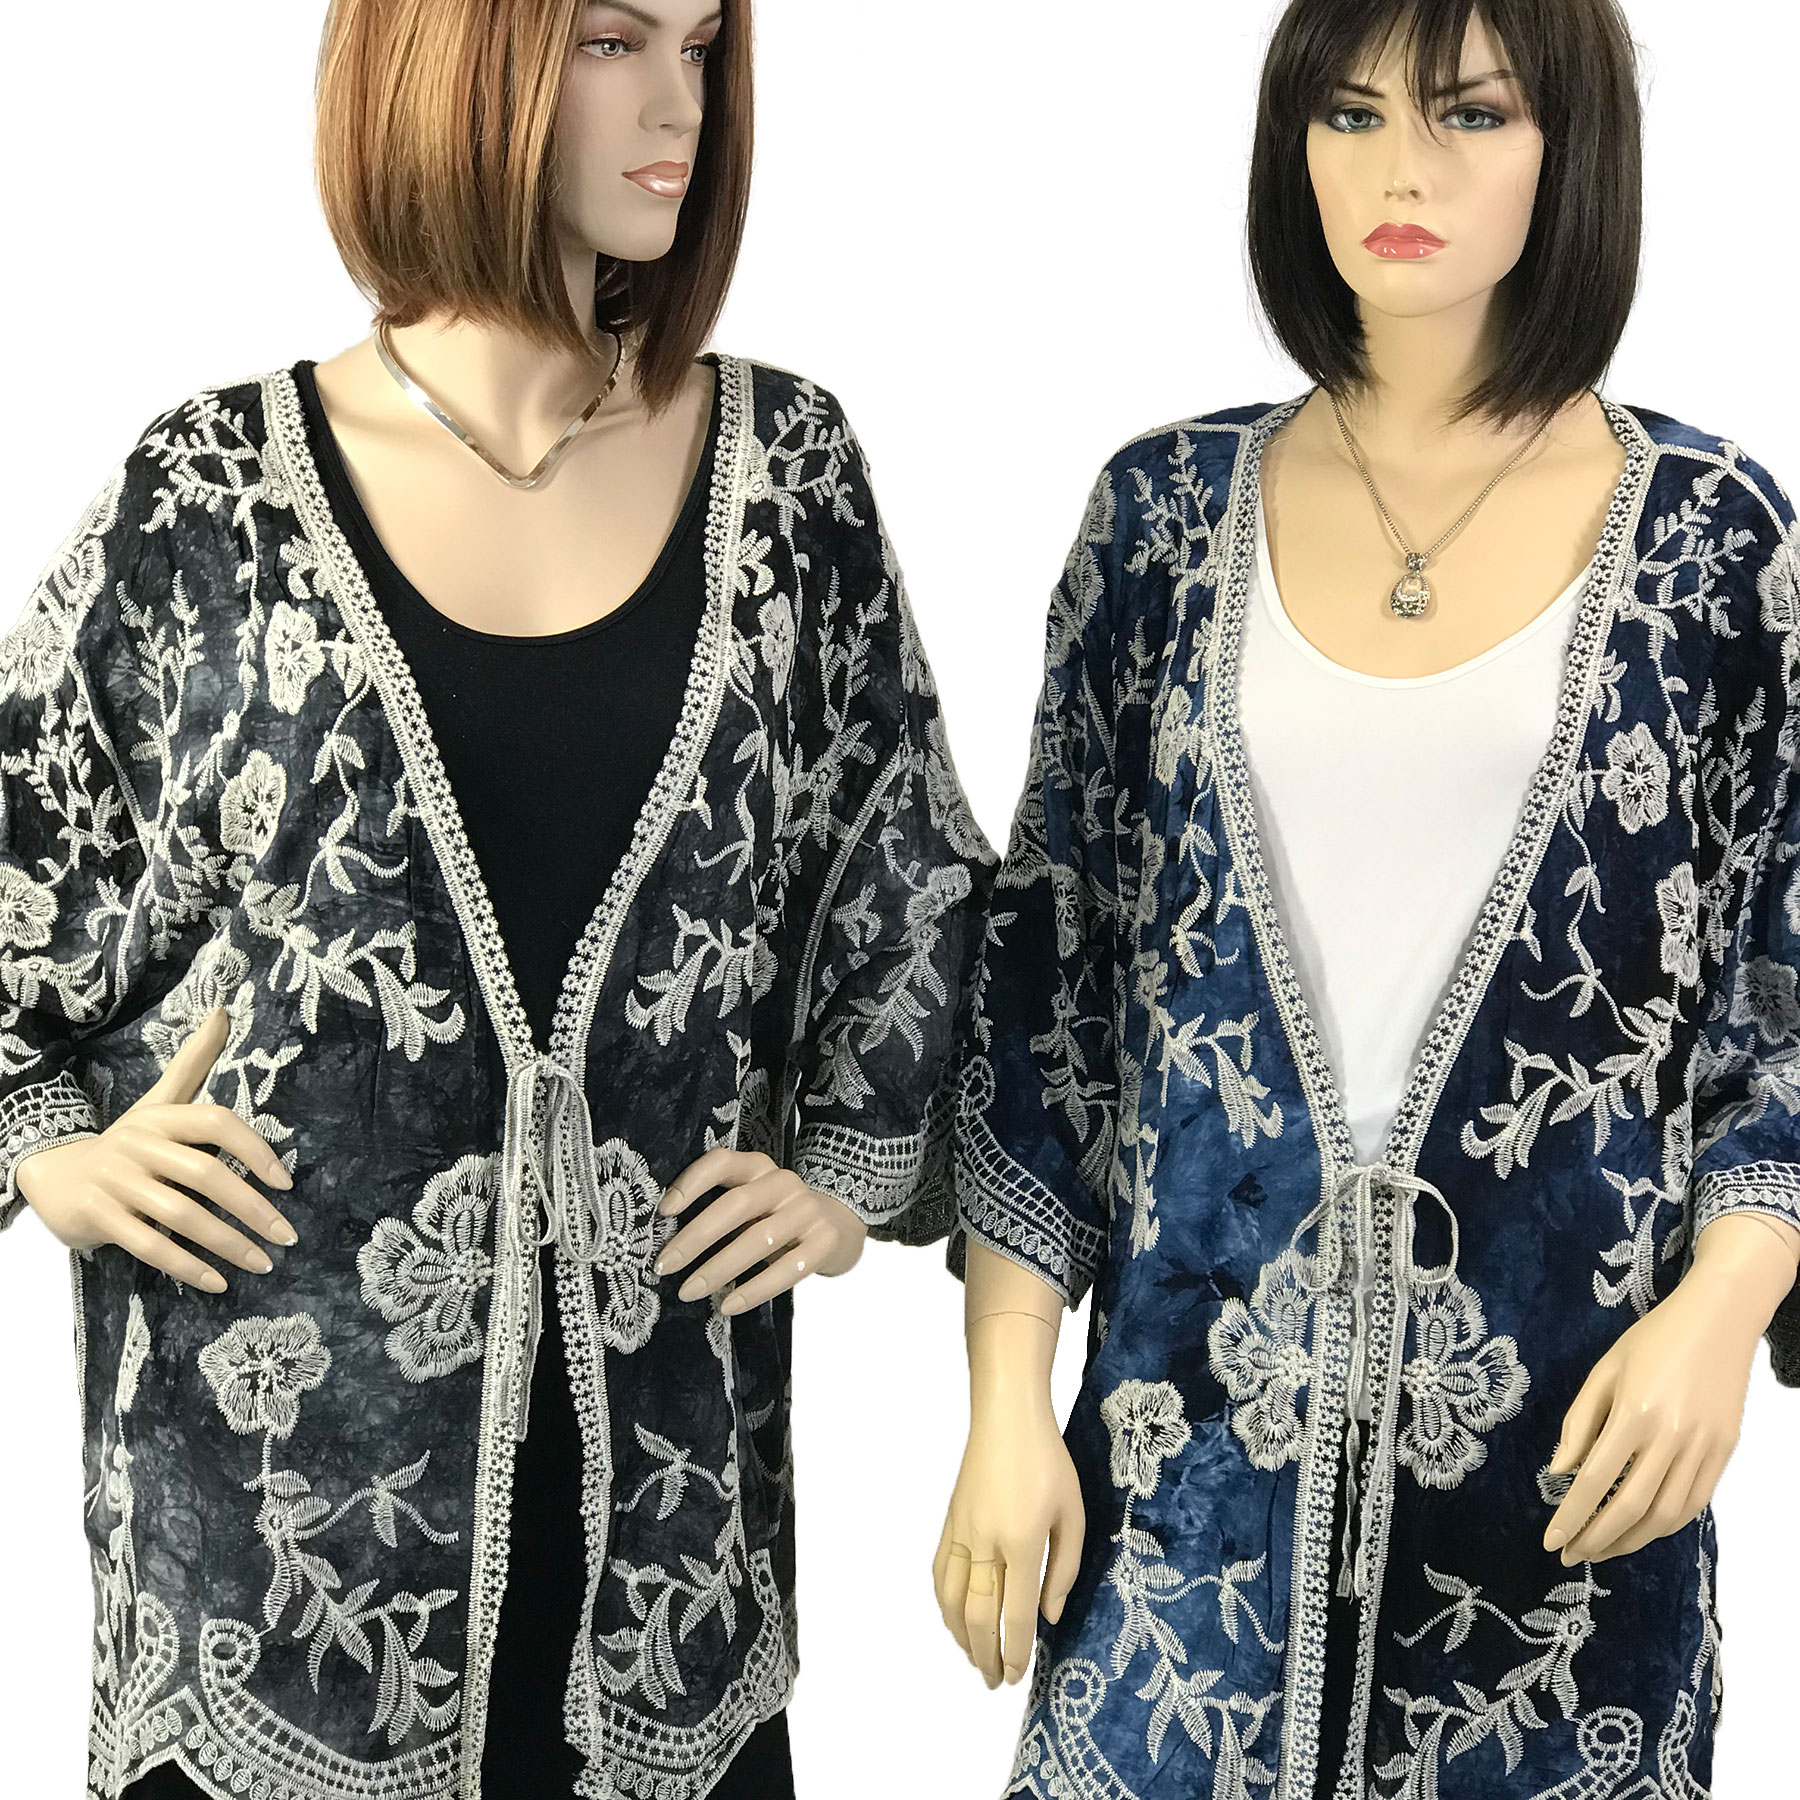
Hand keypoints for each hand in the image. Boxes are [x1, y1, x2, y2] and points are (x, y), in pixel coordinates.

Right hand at [16, 1006, 296, 1292]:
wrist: (54, 1174)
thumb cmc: (129, 1143)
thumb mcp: (158, 1102)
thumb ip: (193, 1062)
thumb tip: (223, 1009)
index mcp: (161, 1116)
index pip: (217, 1123)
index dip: (256, 1150)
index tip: (287, 1184)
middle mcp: (139, 1144)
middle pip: (206, 1174)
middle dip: (253, 1209)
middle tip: (286, 1236)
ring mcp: (117, 1182)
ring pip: (182, 1216)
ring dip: (228, 1243)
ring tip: (262, 1263)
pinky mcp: (99, 1216)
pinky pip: (149, 1246)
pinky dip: (187, 1266)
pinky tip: (217, 1282)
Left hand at [653, 1148, 867, 1316]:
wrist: (839, 1224)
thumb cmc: (776, 1215)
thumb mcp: (751, 1201)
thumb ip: (719, 1210)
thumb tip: (667, 1245)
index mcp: (758, 1167)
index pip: (721, 1162)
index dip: (691, 1183)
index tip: (663, 1212)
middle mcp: (783, 1182)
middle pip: (735, 1205)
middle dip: (695, 1238)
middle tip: (664, 1266)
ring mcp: (808, 1211)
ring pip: (758, 1239)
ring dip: (719, 1268)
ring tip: (688, 1292)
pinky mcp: (825, 1241)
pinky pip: (788, 1269)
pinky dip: (755, 1289)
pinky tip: (729, 1305)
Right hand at [933, 1315, 1084, 1689]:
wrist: (1007, 1417)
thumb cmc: (1049, 1461)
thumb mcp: (1073, 1512)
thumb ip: (1063, 1568)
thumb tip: (1049, 1615)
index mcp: (1021, 1542)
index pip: (1014, 1614)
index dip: (1015, 1651)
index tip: (1016, 1676)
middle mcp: (985, 1543)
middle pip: (976, 1615)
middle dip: (984, 1655)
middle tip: (994, 1681)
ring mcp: (961, 1532)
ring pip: (949, 1599)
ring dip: (959, 1636)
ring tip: (973, 1658)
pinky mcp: (949, 1521)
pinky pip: (938, 1572)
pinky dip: (942, 1603)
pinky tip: (952, 1616)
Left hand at [1542, 1216, 1794, 1562]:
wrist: (1718, 1320)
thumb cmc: (1652, 1339)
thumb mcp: (1604, 1370)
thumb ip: (1579, 1422)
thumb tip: (1559, 1471)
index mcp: (1635, 1415)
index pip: (1596, 1482)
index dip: (1572, 1516)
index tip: (1552, 1541)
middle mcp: (1672, 1439)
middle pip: (1630, 1508)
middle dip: (1597, 1539)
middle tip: (1572, 1555)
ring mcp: (1704, 1449)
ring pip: (1666, 1516)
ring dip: (1631, 1541)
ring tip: (1601, 1549)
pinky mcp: (1725, 1452)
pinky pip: (1694, 1503)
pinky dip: (1665, 1524)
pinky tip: (1640, 1529)